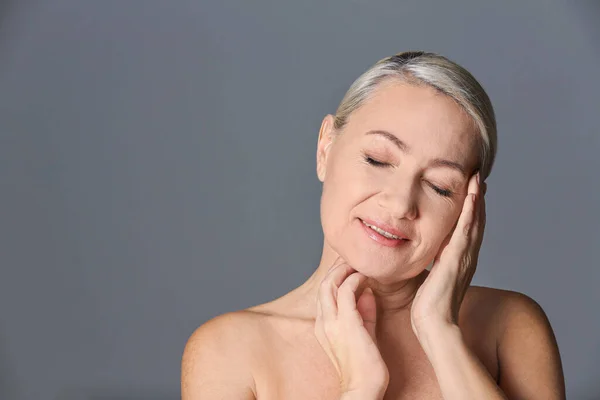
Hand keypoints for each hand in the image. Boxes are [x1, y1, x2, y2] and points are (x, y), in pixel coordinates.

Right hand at [314, 257, 388, 396]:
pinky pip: (346, 292)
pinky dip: (354, 280)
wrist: (363, 389)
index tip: (351, 266)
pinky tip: (364, 277)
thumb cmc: (365, 366)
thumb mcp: (364, 333)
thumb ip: (365, 312)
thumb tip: (368, 292)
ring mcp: (332, 323)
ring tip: (358, 264)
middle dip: (338, 268)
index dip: (336, 276)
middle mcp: (323, 322)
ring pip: (330, 284)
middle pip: (324, 284)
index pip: (324, 292)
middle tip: (353, 260)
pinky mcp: (347, 324)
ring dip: (345, 270)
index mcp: (324, 325)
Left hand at [410, 172, 485, 336]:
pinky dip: (470, 213)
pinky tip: (472, 198)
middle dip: (478, 199)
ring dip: (476, 199)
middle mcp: (467, 257)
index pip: (469, 229)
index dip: (472, 209)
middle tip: (479, 177)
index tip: (472, 189)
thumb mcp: (431, 278)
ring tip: (478, 179)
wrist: (433, 324)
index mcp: (460, 260)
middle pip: (476, 222)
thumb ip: (432, 265)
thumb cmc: (429, 307)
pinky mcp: (455, 260)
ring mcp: (463, 258)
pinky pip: (465, 231)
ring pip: (474, 222)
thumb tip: (426, 257)